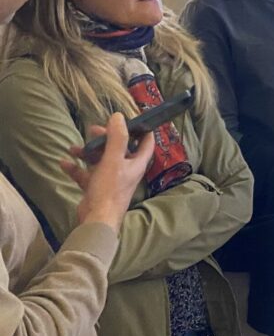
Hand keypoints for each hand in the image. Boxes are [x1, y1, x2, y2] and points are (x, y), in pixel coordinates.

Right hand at [63, 113, 155, 231]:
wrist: (96, 219)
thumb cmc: (110, 189)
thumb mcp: (113, 160)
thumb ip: (117, 138)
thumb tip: (119, 117)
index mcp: (136, 163)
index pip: (146, 143)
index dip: (143, 130)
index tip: (135, 118)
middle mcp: (126, 170)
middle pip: (118, 149)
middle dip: (106, 138)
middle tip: (93, 129)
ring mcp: (111, 180)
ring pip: (100, 160)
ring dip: (87, 153)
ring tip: (73, 147)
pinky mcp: (97, 188)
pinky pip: (86, 174)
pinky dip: (76, 168)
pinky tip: (64, 163)